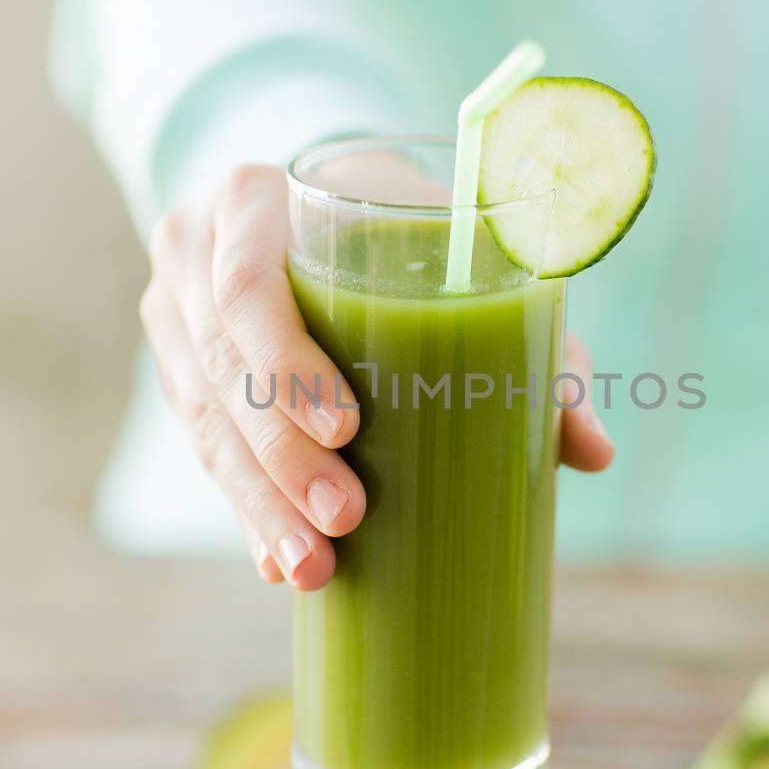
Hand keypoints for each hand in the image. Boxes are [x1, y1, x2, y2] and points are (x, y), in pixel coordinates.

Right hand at [141, 163, 613, 590]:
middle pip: (222, 369)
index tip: (348, 429)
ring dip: (260, 504)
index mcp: (249, 200)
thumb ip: (533, 340)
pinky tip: (280, 564)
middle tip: (346, 520)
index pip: (247, 285)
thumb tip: (592, 449)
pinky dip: (247, 510)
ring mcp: (175, 316)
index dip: (286, 364)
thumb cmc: (408, 234)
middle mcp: (194, 253)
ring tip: (315, 569)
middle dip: (281, 459)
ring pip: (203, 423)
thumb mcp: (462, 259)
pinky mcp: (181, 373)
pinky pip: (203, 449)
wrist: (330, 213)